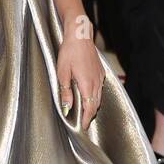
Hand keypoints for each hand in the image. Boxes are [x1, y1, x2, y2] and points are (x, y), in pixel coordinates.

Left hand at [56, 17, 104, 131]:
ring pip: (99, 97)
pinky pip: (100, 88)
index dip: (87, 119)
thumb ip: (66, 91)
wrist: (80, 36)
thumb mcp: (62, 73)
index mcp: (87, 84)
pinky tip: (89, 96)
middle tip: (84, 122)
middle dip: (90, 115)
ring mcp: (100, 76)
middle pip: (96, 104)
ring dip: (93, 106)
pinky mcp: (100, 71)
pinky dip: (95, 96)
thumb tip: (67, 106)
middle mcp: (96, 82)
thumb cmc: (69, 52)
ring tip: (86, 112)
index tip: (83, 126)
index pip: (89, 107)